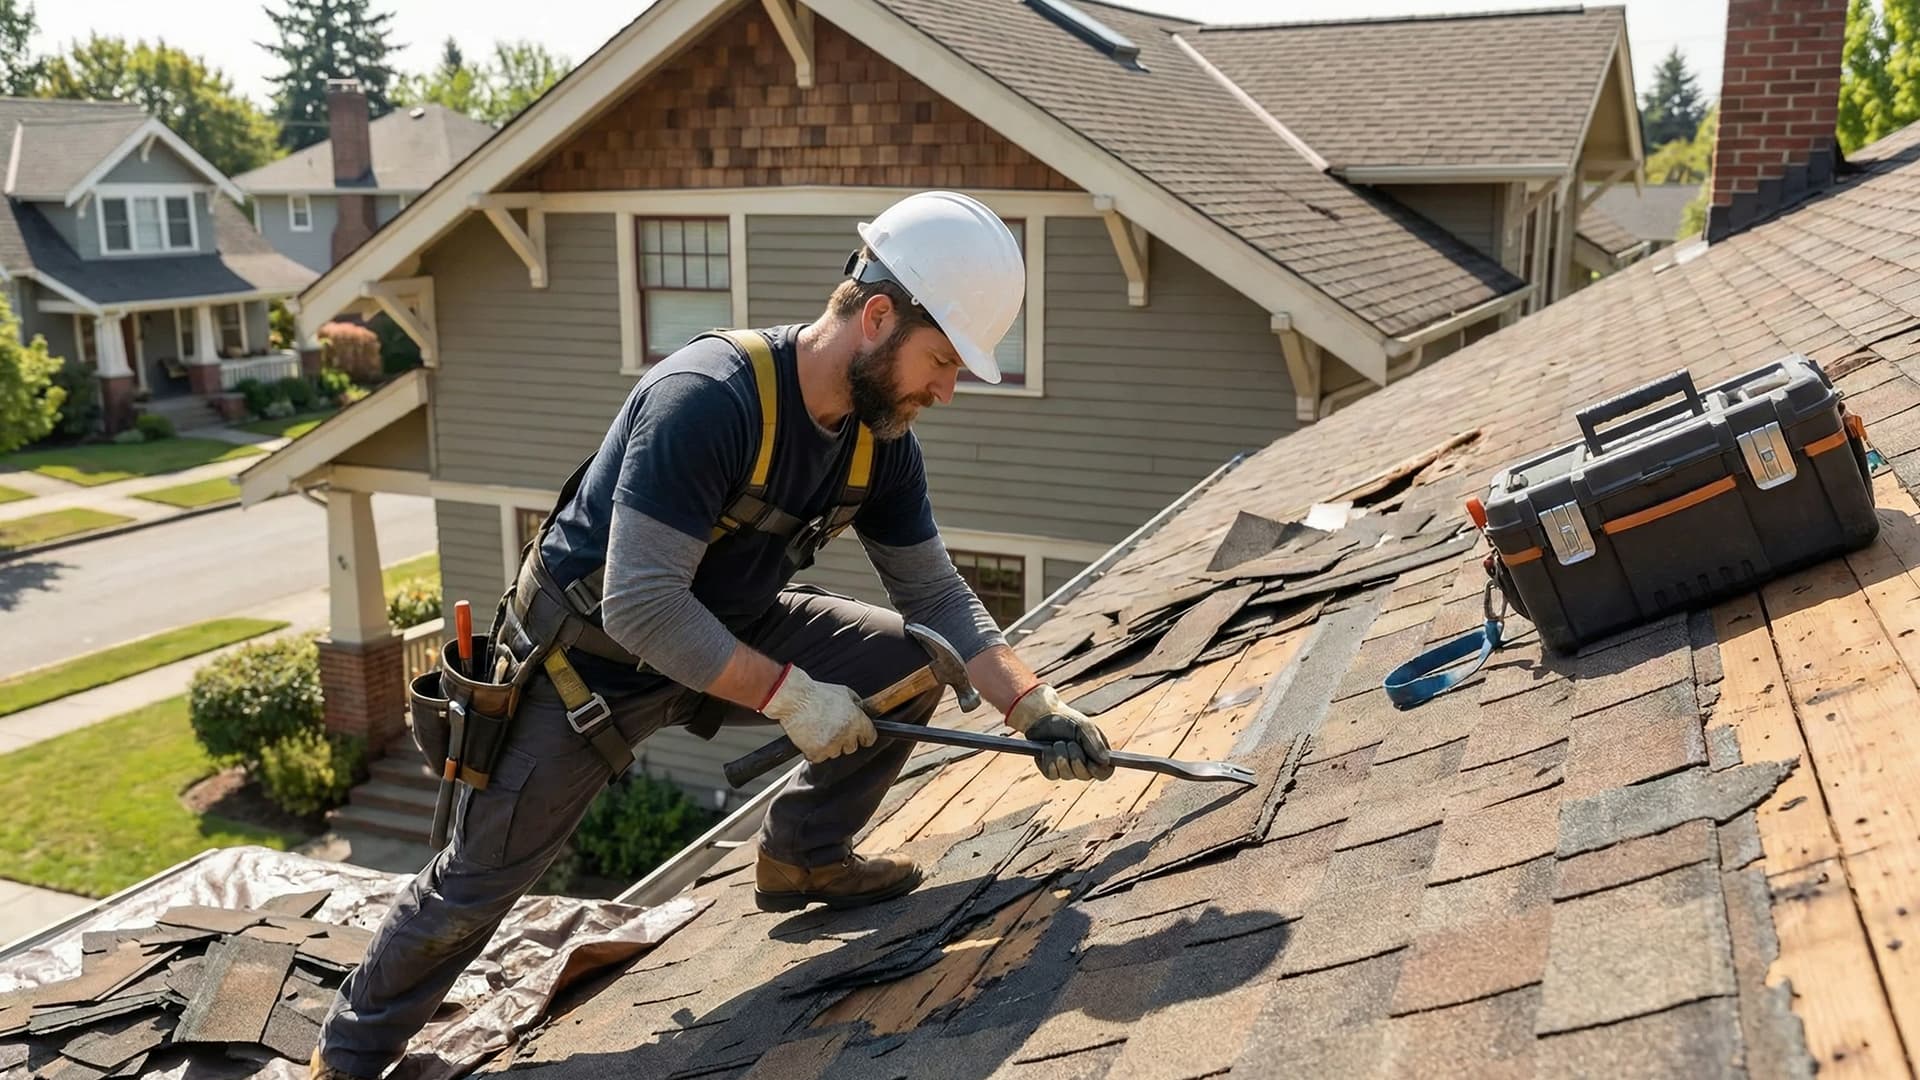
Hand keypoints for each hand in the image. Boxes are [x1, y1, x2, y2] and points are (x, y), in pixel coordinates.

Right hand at [761, 665, 876, 762]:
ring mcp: (831, 745)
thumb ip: (858, 704)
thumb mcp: (845, 692)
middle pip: (852, 748)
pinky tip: (811, 738)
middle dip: (845, 740)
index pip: (870, 738)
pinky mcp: (816, 752)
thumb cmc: (817, 694)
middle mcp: (846, 734)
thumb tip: (863, 712)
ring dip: (830, 746)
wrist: (795, 698)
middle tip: (833, 729)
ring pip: (836, 754)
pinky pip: (819, 758)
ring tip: (819, 730)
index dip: (864, 736)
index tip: (860, 737)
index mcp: (856, 720)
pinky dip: (815, 752)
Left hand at [1007, 684, 1114, 781]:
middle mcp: (1083, 764)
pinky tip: (1047, 749)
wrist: (1042, 716)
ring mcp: (1066, 768)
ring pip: (1067, 775)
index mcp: (1096, 754)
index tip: (1092, 765)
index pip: (1104, 772)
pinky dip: (1049, 760)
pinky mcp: (1051, 770)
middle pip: (1085, 776)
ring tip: (1057, 742)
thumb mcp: (1084, 727)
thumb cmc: (1067, 720)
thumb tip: (1106, 761)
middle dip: (1076, 759)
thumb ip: (1096, 743)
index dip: (1100, 772)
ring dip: (1061, 756)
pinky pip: (1053, 774)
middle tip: (1070, 743)